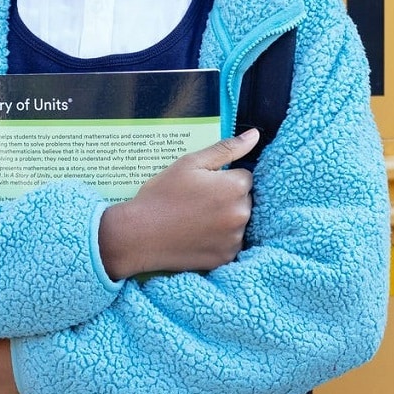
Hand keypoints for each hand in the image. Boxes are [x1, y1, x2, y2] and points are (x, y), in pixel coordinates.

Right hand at [98, 128, 258, 278]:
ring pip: (238, 222)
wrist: (138, 235)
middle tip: (196, 203)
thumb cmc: (162, 194)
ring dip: (225, 220)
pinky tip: (198, 236)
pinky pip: (231, 243)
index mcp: (235, 186)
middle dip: (227, 199)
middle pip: (244, 200)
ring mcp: (235, 238)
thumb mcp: (190, 163)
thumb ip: (226, 148)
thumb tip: (254, 135)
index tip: (202, 186)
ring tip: (195, 220)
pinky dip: (219, 240)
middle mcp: (242, 213)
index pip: (244, 177)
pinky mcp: (226, 257)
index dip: (223, 179)